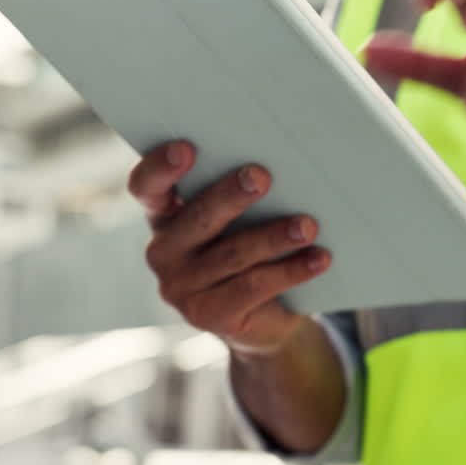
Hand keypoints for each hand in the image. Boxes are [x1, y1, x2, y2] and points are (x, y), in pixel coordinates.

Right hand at [128, 141, 330, 356]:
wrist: (264, 315)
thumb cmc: (250, 244)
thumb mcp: (240, 217)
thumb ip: (243, 191)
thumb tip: (284, 161)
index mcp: (164, 215)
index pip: (147, 186)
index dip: (161, 168)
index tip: (187, 148)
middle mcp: (164, 251)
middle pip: (198, 218)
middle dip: (232, 196)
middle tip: (262, 176)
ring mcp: (181, 288)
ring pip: (233, 254)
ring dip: (275, 237)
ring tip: (307, 225)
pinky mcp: (207, 316)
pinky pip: (253, 287)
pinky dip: (290, 271)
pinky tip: (318, 258)